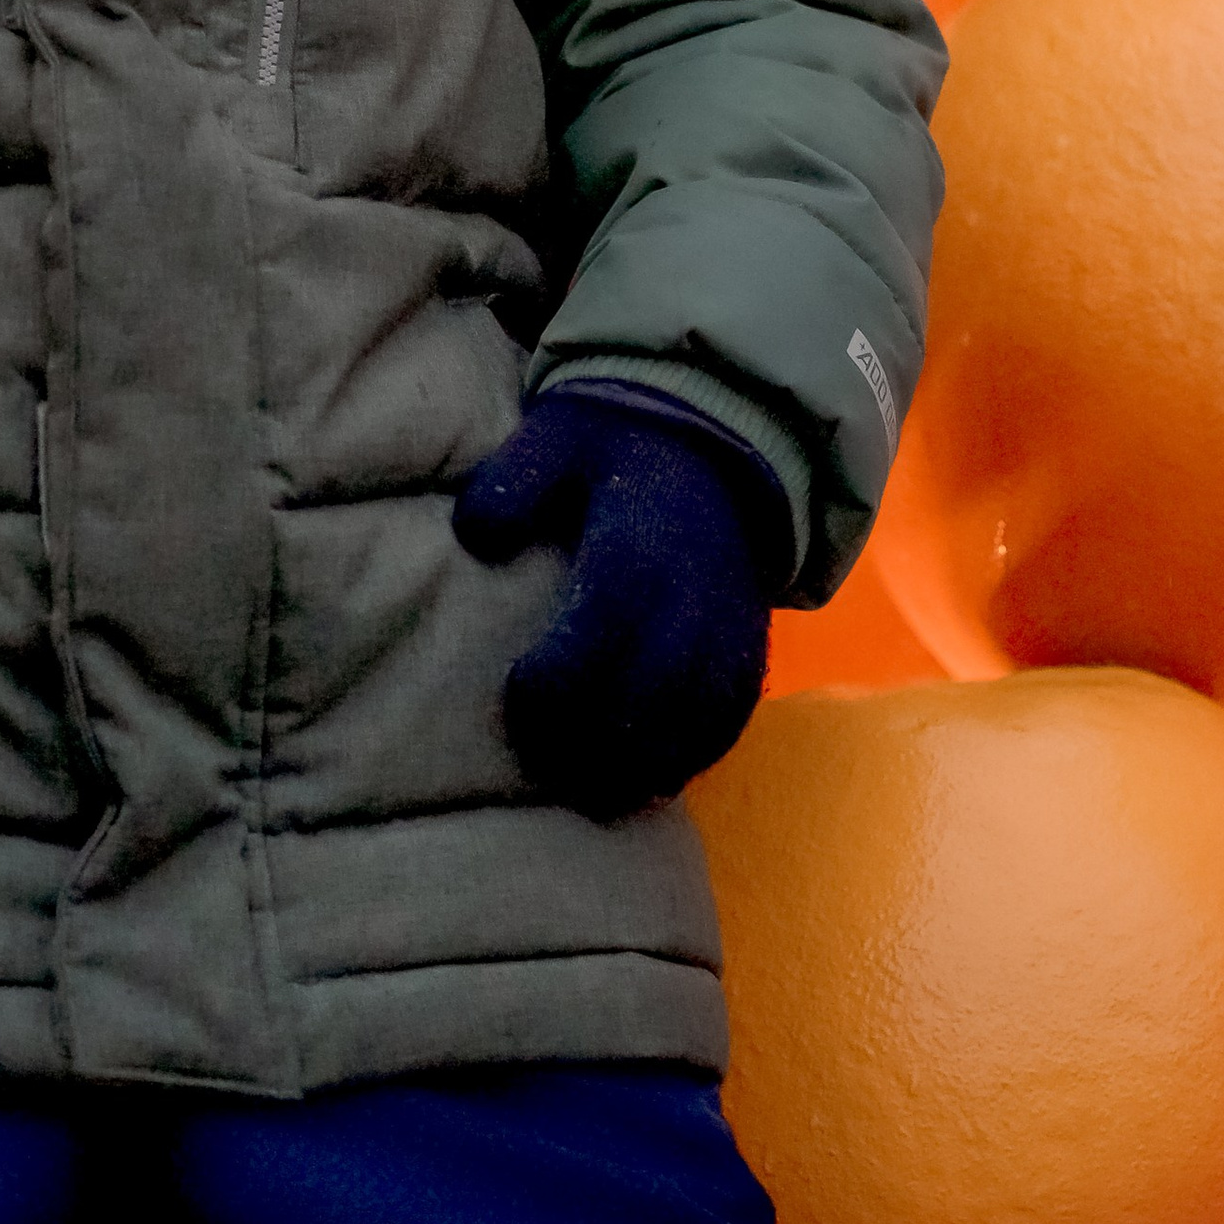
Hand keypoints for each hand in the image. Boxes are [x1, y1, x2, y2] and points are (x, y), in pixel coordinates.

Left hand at [453, 395, 781, 818]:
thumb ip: (513, 480)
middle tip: (539, 759)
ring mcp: (728, 635)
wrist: (720, 446)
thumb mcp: (558, 435)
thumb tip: (475, 536)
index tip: (516, 694)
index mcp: (638, 550)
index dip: (553, 685)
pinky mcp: (748, 655)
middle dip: (586, 745)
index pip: (597, 638)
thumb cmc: (619, 447)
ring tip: (582, 787)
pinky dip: (684, 761)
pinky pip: (725, 727)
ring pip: (687, 728)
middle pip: (642, 702)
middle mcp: (691, 603)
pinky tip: (641, 777)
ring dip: (633, 768)